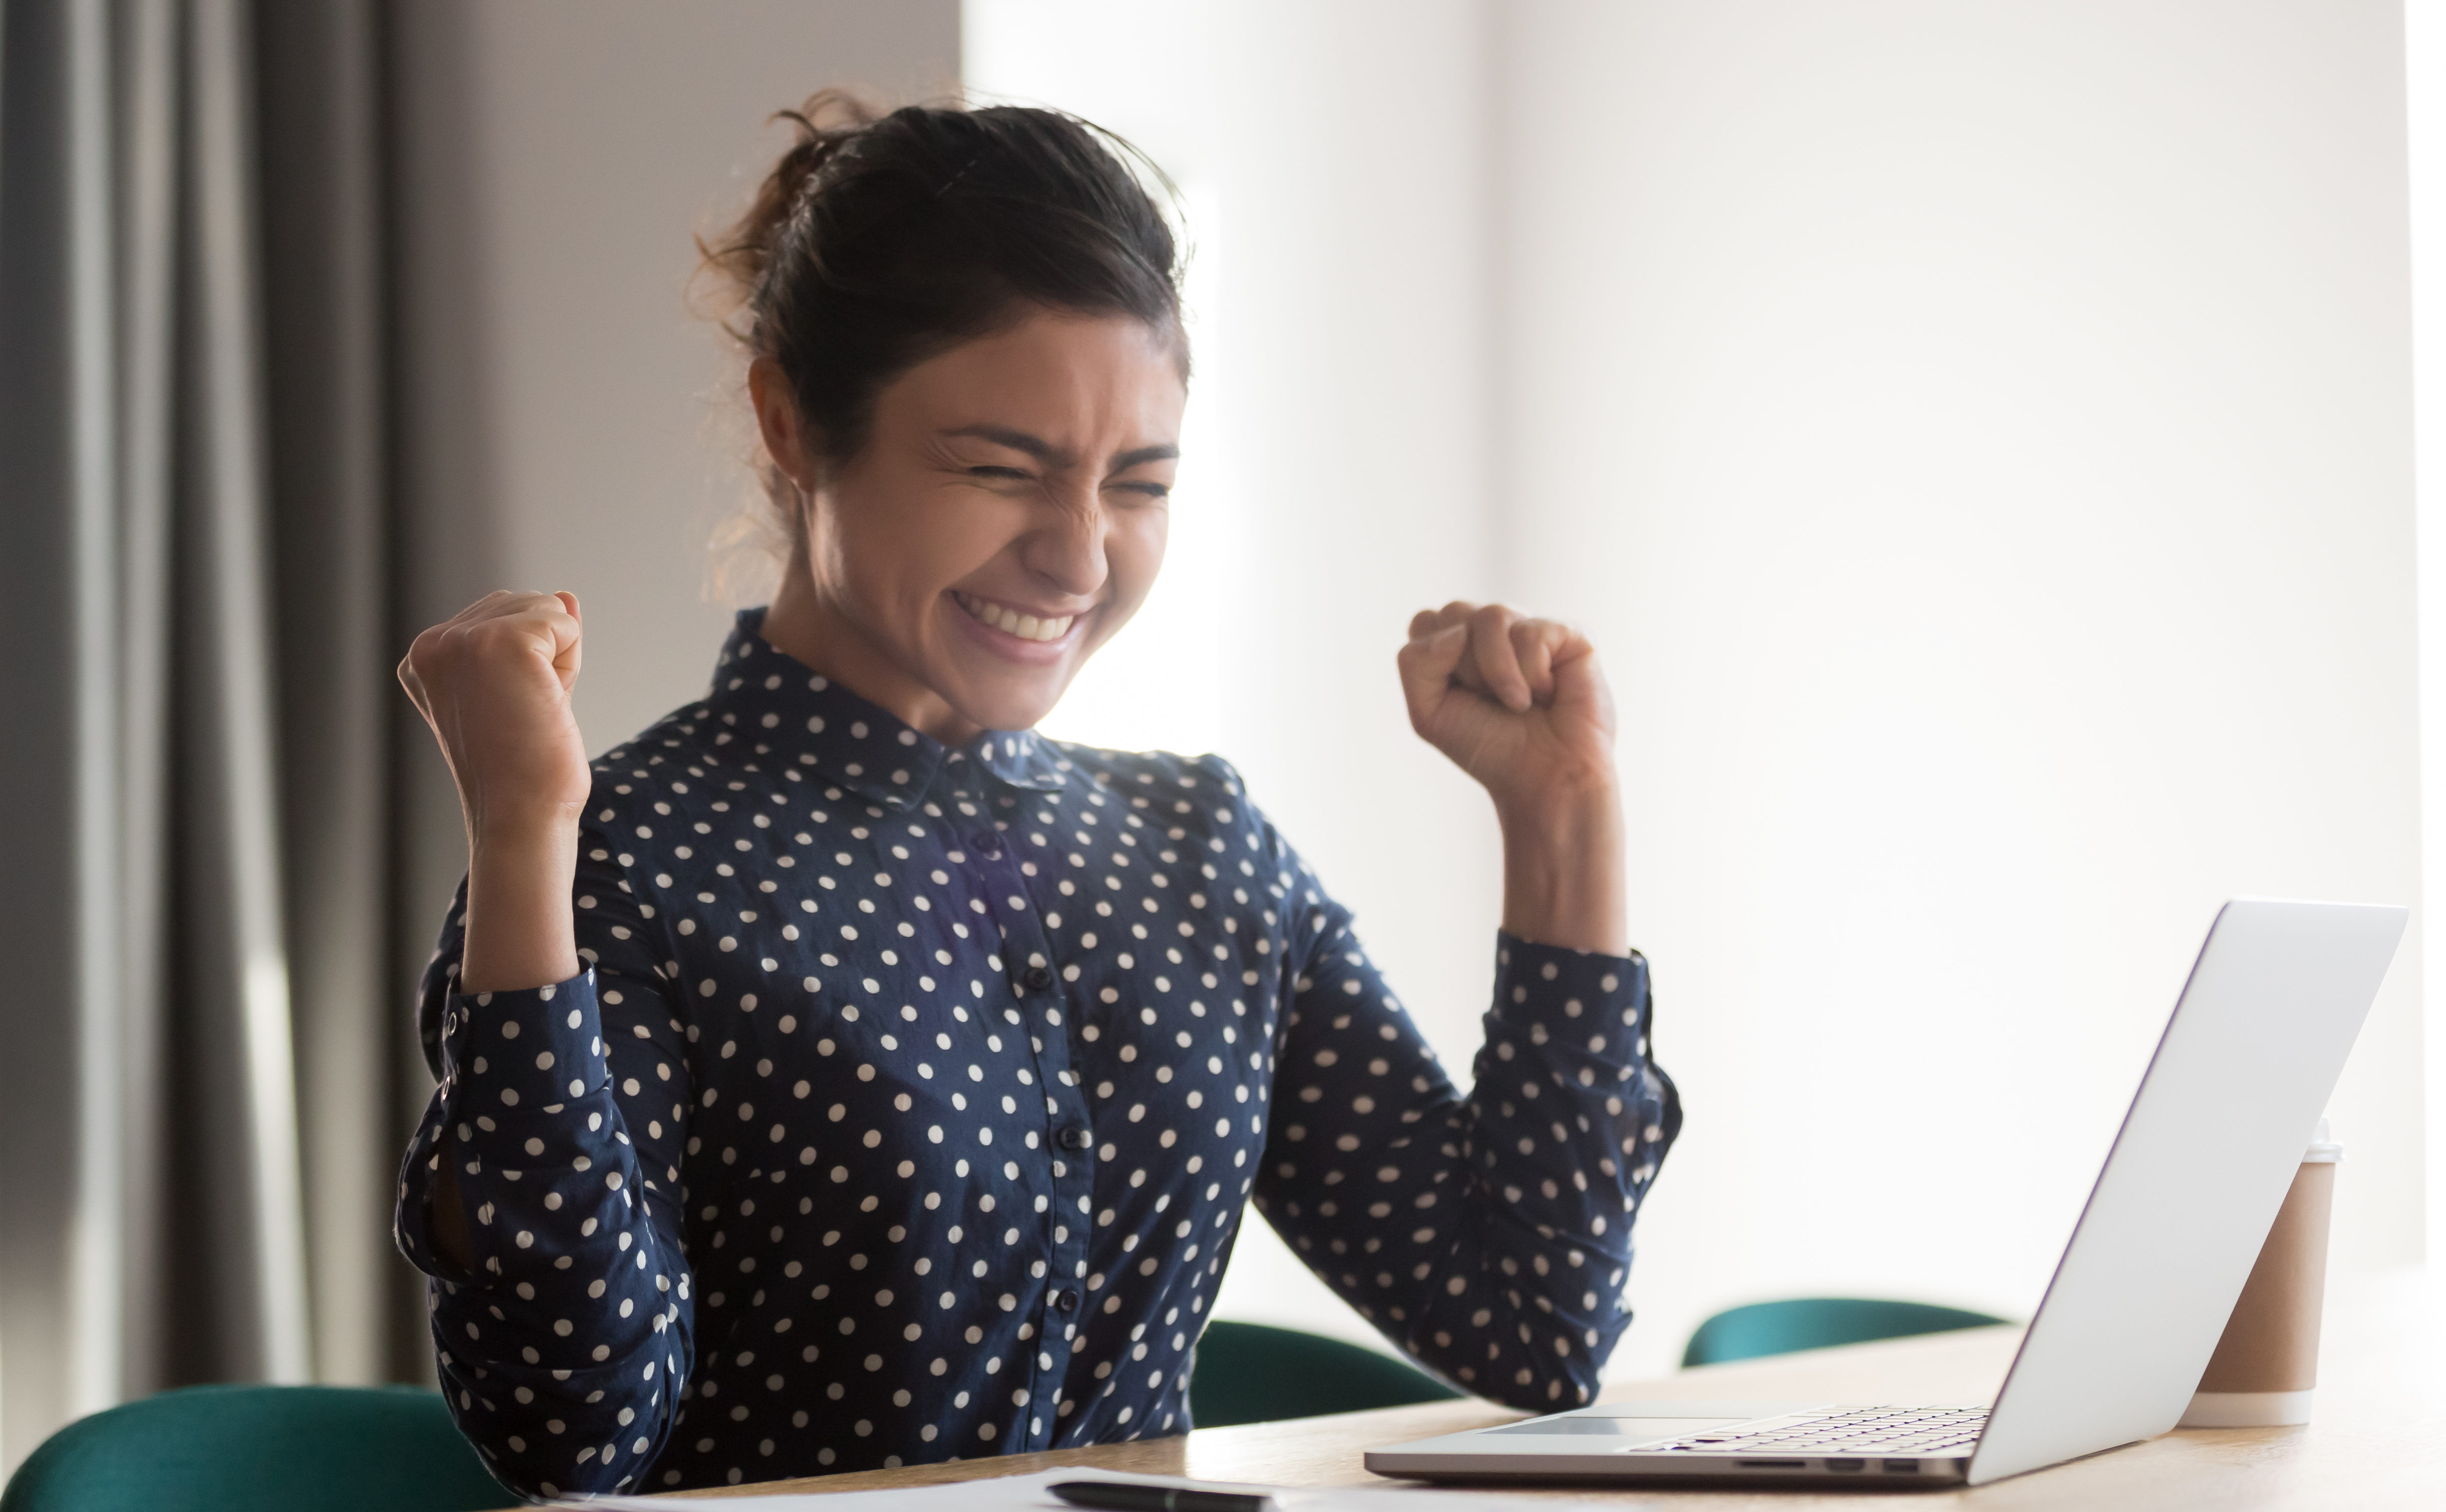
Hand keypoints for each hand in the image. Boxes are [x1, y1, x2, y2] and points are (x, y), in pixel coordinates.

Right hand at [399, 590, 589, 991]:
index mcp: (424, 657)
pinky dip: (570, 662)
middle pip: (523, 603)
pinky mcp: (499, 640)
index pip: (499, 616)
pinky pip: (565, 621)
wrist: (521, 817)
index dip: (526, 663)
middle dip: (544, 654)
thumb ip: (537, 638)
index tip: (505, 713)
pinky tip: (544, 702)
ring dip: (558, 659)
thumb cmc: (524, 769)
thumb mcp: (524, 689)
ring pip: (546, 608)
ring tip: (531, 710)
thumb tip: (564, 594)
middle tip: (523, 714)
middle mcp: (431, 643)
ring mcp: (460, 639)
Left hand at [1397, 602, 1626, 954]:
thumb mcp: (1428, 712)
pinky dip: (1532, 674)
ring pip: (1491, 616)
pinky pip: (1531, 632)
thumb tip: (1460, 631)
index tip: (1459, 699)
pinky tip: (1548, 694)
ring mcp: (1532, 628)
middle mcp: (1494, 630)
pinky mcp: (1570, 634)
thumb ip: (1416, 662)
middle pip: (1453, 612)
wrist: (1543, 780)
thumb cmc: (1489, 747)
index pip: (1426, 622)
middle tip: (1489, 701)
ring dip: (1498, 674)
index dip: (1435, 664)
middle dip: (1464, 669)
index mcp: (1458, 643)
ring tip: (1520, 702)